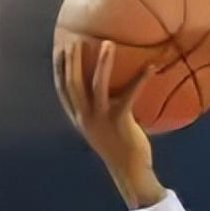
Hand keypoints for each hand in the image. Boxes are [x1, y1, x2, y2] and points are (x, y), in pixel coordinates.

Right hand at [53, 40, 162, 207]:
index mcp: (78, 118)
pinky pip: (129, 95)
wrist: (129, 170)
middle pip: (73, 83)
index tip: (60, 49)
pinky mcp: (119, 121)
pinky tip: (150, 68)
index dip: (59, 68)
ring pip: (97, 85)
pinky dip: (140, 79)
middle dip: (73, 60)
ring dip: (102, 62)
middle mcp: (85, 117)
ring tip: (107, 44)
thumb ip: (97, 111)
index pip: (63, 89)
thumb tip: (105, 94)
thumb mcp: (100, 128)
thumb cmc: (119, 147)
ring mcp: (100, 119)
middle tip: (76, 40)